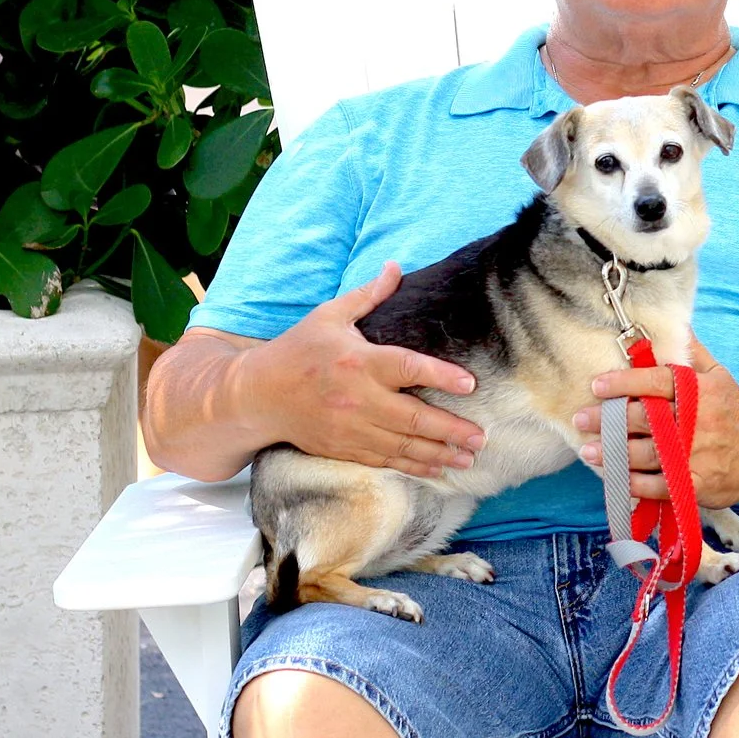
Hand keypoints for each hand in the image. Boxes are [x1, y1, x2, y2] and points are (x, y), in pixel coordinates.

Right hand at [242, 264, 485, 476]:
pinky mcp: (343, 448)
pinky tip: (437, 470)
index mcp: (358, 361)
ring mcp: (350, 428)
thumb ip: (368, 295)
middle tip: (481, 436)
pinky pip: (384, 461)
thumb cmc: (297, 350)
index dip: (441, 376)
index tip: (471, 385)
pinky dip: (412, 467)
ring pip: (402, 446)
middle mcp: (357, 398)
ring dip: (438, 455)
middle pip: (412, 417)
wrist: (257, 396)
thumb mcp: (330, 315)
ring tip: (469, 458)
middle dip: (450, 430)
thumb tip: (396, 266)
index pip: (407, 368)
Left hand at [573, 334, 738, 505]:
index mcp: (702, 391)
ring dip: (614, 453)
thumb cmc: (736, 411)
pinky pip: (659, 485)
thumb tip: (673, 321)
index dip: (626, 382)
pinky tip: (616, 477)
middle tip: (581, 418)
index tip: (597, 385)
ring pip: (647, 454)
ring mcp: (697, 456)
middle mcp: (699, 422)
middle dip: (609, 419)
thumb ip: (692, 352)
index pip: (658, 381)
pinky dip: (635, 482)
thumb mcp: (720, 375)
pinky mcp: (697, 485)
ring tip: (589, 450)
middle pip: (646, 419)